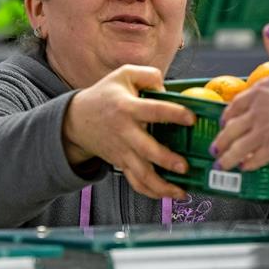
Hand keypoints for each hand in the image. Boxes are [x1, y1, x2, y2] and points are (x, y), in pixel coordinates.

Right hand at [63, 65, 194, 199]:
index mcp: (127, 107)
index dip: (174, 114)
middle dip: (166, 160)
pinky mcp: (121, 163)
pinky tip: (169, 194)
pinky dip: (152, 192)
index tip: (192, 118)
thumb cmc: (104, 95)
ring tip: (181, 191)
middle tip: (184, 167)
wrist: (76, 120)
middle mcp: (125, 132)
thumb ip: (149, 75)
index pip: (154, 111)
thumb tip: (168, 91)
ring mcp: (123, 151)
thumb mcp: (124, 74)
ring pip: (142, 174)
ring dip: (162, 186)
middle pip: (147, 150)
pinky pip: (136, 182)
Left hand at [211, 25, 268, 171]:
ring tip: (221, 164)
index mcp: (259, 93)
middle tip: (215, 148)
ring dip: (228, 157)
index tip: (224, 122)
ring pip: (239, 147)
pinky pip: (256, 159)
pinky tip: (245, 168)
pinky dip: (248, 164)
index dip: (227, 116)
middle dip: (221, 141)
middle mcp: (256, 114)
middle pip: (231, 129)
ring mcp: (263, 132)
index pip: (235, 106)